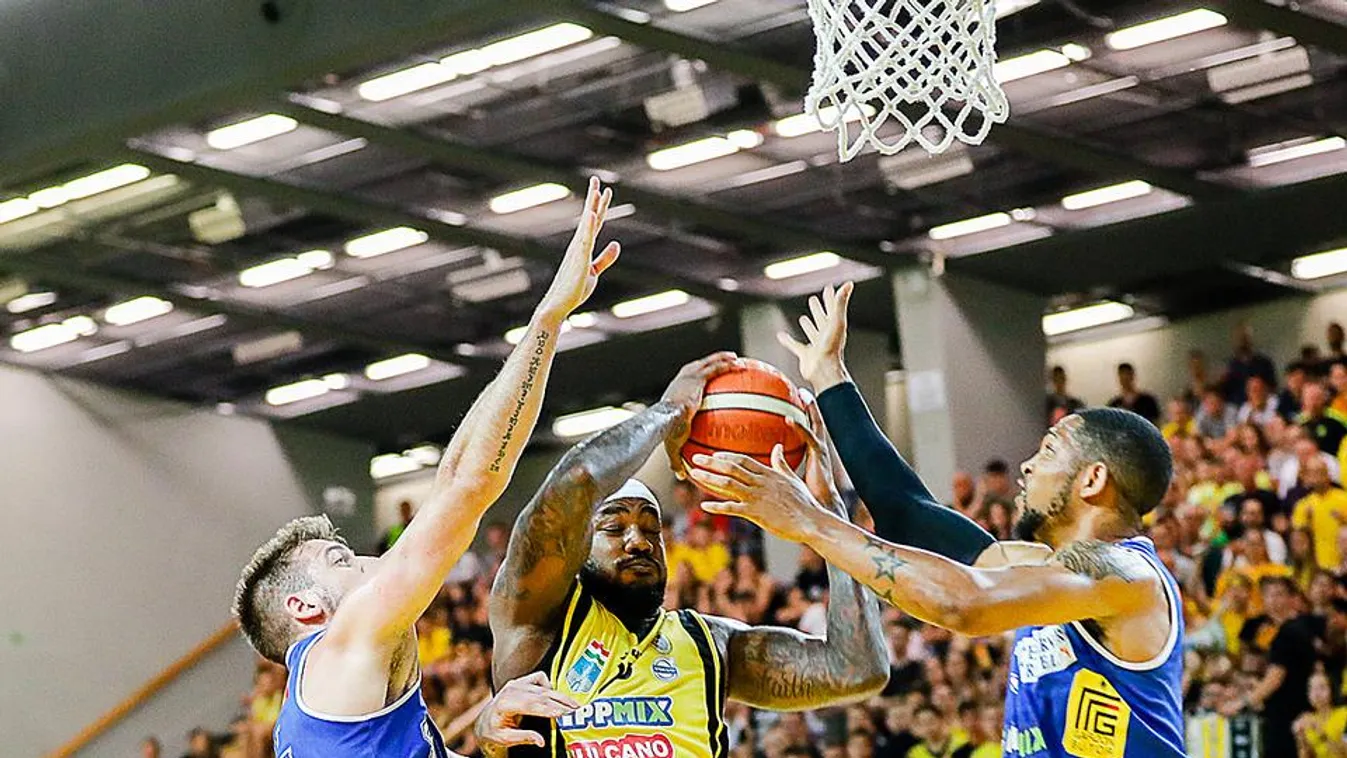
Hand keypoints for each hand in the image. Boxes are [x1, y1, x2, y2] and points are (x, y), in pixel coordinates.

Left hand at [476, 672, 579, 753]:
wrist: (485, 720)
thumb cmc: (493, 731)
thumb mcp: (505, 739)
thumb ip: (524, 737)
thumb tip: (541, 741)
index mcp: (505, 704)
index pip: (532, 705)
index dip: (550, 709)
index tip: (564, 714)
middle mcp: (512, 690)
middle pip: (542, 696)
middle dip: (561, 703)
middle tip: (577, 711)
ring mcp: (517, 683)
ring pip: (544, 688)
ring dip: (561, 696)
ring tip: (575, 706)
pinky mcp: (521, 681)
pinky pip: (540, 678)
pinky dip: (550, 686)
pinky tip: (555, 697)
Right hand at [537, 178, 620, 318]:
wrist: (559, 305)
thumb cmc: (574, 289)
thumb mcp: (594, 271)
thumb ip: (605, 258)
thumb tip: (616, 243)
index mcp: (583, 247)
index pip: (594, 222)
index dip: (600, 206)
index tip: (605, 190)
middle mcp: (579, 245)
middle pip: (589, 217)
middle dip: (594, 198)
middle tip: (596, 179)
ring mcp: (578, 251)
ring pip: (587, 225)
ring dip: (592, 207)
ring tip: (597, 189)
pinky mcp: (579, 260)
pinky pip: (585, 240)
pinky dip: (589, 226)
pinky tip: (592, 214)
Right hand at [661, 352, 739, 478]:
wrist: (666, 422)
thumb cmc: (667, 434)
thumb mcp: (674, 447)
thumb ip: (678, 459)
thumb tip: (681, 476)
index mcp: (675, 394)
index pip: (687, 384)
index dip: (698, 381)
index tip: (707, 382)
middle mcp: (681, 381)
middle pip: (698, 368)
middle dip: (711, 364)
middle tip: (724, 363)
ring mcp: (688, 377)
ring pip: (708, 363)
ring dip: (721, 358)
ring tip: (735, 358)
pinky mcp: (696, 376)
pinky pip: (715, 367)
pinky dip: (727, 364)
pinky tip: (740, 364)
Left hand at [689, 445, 828, 542]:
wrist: (811, 520)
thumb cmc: (804, 502)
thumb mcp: (792, 479)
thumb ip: (781, 463)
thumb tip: (777, 447)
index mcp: (768, 473)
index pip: (743, 460)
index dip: (727, 456)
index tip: (713, 454)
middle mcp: (760, 482)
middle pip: (731, 468)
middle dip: (711, 462)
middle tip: (694, 458)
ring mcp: (757, 497)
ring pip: (728, 484)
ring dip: (708, 478)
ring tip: (693, 474)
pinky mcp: (756, 513)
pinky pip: (732, 508)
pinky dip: (717, 506)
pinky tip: (704, 505)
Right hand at [777, 282, 853, 391]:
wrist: (824, 370)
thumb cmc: (832, 348)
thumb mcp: (837, 320)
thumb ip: (840, 302)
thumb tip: (848, 285)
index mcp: (835, 326)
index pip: (833, 308)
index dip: (831, 298)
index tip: (828, 289)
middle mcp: (826, 335)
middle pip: (822, 319)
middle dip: (819, 309)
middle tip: (814, 300)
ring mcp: (816, 345)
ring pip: (812, 332)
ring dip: (809, 325)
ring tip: (804, 318)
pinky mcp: (806, 355)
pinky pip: (795, 345)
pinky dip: (788, 340)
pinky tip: (781, 336)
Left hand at [788, 399, 842, 511]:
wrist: (820, 508)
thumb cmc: (806, 496)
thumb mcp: (789, 475)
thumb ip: (781, 461)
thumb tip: (774, 449)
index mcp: (813, 453)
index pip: (810, 430)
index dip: (806, 416)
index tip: (800, 401)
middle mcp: (818, 450)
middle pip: (816, 423)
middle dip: (812, 407)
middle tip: (804, 391)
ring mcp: (820, 452)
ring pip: (816, 426)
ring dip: (811, 410)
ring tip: (805, 396)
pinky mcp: (818, 457)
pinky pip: (810, 438)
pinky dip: (801, 428)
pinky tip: (790, 419)